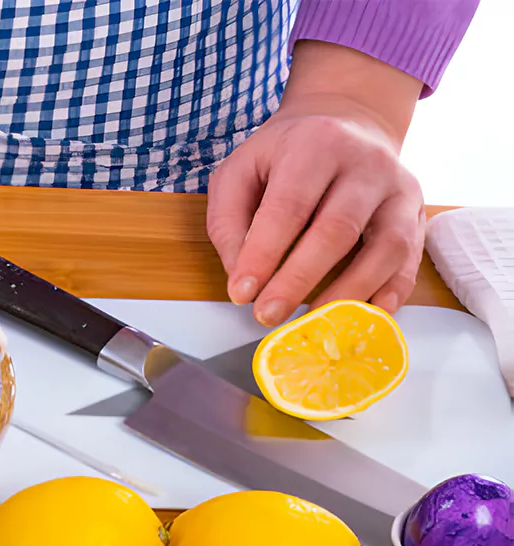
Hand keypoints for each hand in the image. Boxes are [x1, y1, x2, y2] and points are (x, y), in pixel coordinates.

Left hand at [206, 41, 425, 326]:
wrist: (347, 120)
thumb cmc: (287, 153)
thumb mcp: (242, 169)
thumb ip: (230, 220)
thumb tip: (240, 275)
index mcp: (314, 145)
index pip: (288, 207)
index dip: (264, 254)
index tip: (242, 292)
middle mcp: (364, 163)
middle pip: (336, 230)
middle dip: (299, 280)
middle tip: (269, 315)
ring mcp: (398, 186)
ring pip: (384, 246)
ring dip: (348, 292)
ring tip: (315, 323)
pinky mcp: (417, 209)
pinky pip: (411, 255)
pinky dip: (393, 289)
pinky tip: (369, 312)